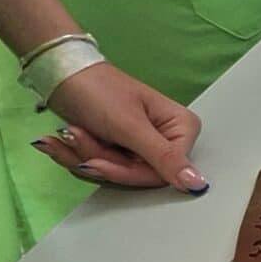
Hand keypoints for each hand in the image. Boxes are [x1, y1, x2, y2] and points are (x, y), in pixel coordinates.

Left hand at [33, 62, 206, 193]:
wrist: (61, 76)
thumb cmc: (99, 91)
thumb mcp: (131, 126)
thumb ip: (164, 158)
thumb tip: (198, 185)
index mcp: (181, 129)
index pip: (163, 173)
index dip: (128, 172)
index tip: (96, 161)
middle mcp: (165, 140)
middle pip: (135, 174)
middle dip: (98, 158)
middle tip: (76, 136)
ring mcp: (139, 146)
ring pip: (114, 172)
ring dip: (82, 155)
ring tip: (69, 132)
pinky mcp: (118, 150)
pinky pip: (99, 168)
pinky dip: (75, 156)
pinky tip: (62, 140)